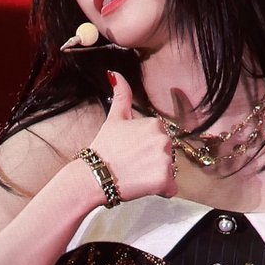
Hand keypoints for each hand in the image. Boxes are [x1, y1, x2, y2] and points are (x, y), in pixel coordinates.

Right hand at [89, 72, 176, 201]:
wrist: (94, 175)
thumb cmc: (103, 147)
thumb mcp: (114, 118)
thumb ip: (121, 95)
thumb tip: (115, 73)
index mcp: (155, 124)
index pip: (160, 139)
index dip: (146, 147)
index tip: (131, 151)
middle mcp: (164, 140)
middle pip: (166, 154)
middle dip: (152, 161)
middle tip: (132, 164)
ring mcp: (165, 160)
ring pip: (169, 171)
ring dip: (155, 176)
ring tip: (136, 174)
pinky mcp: (164, 180)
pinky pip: (170, 188)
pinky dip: (160, 190)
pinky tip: (143, 186)